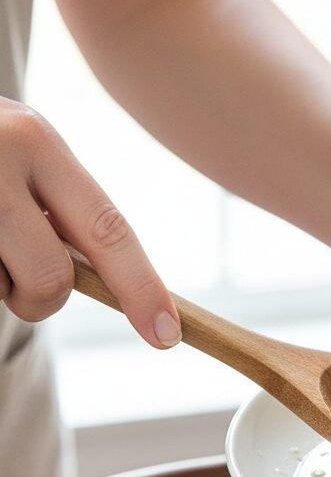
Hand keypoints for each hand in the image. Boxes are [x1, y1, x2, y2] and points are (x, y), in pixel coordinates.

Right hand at [0, 98, 179, 346]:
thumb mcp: (16, 152)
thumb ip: (56, 207)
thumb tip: (116, 288)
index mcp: (36, 139)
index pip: (108, 229)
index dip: (142, 289)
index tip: (167, 337)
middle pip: (51, 280)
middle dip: (38, 299)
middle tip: (10, 273)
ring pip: (0, 292)